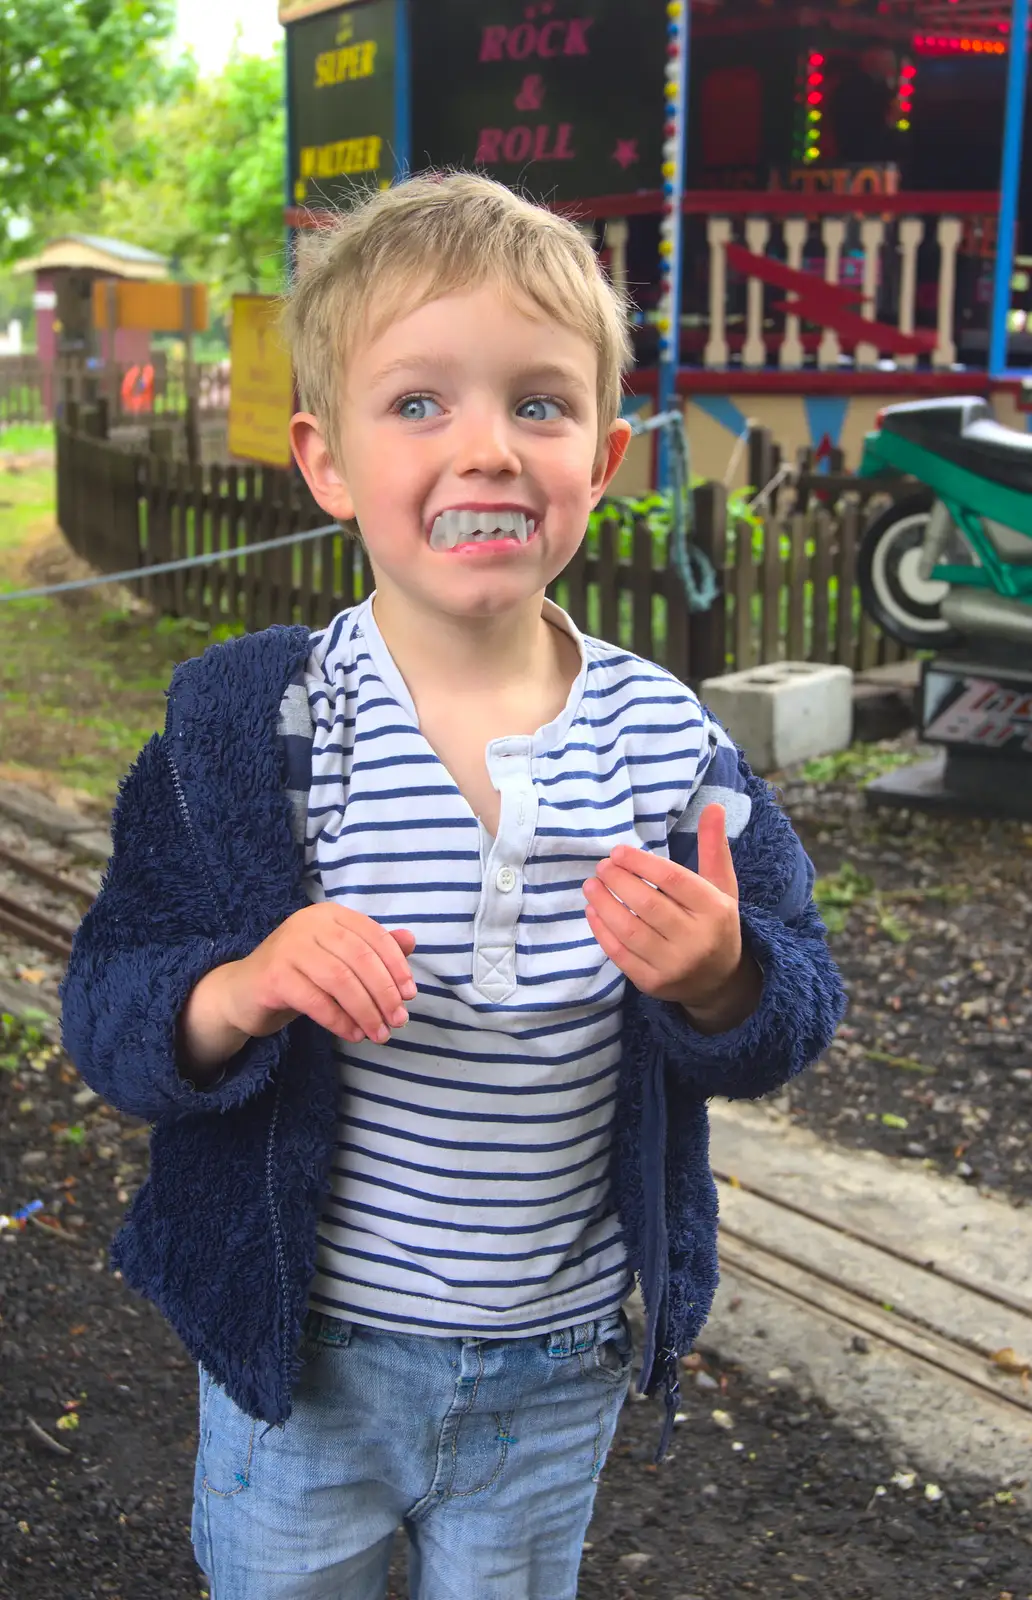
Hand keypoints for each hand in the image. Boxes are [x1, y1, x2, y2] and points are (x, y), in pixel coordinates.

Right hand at [224, 902, 416, 1045]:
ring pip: (340, 979)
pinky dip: (339, 1020)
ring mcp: (288, 947)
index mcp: (330, 915)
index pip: (373, 936)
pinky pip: (316, 1000)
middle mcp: (309, 923)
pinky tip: (353, 1034)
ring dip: (365, 1010)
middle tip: (397, 1021)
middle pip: (360, 958)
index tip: (409, 996)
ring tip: (378, 1034)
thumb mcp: (339, 960)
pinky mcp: (273, 975)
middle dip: (384, 992)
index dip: (396, 967)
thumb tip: (411, 940)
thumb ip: (374, 950)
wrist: (244, 992)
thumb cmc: (300, 975)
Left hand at [583, 803, 758, 1025]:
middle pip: (648, 905)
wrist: (720, 981)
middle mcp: (697, 940)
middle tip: (602, 866)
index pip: (673, 881)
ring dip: (604, 904)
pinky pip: (620, 955)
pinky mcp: (654, 983)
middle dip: (618, 881)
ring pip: (630, 931)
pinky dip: (602, 932)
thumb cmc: (716, 924)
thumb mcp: (722, 886)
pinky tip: (592, 912)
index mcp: (715, 911)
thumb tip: (713, 806)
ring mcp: (674, 965)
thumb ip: (714, 847)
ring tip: (591, 885)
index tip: (618, 851)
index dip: (641, 863)